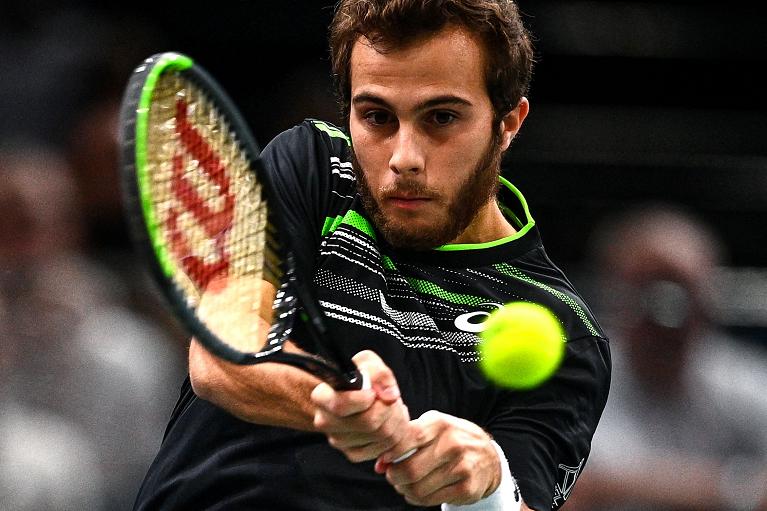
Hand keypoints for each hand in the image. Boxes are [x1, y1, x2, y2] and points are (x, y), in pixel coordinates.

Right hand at [311, 350, 412, 462]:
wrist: (355, 396)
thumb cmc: (360, 378)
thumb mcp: (368, 363)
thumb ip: (379, 373)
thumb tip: (389, 395)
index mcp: (322, 397)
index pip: (341, 405)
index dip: (365, 399)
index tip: (373, 392)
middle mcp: (326, 421)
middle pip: (369, 422)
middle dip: (390, 409)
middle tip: (393, 400)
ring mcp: (339, 441)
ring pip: (381, 437)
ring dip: (396, 422)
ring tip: (392, 410)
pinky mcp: (352, 454)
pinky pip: (383, 449)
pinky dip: (395, 437)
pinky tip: (390, 424)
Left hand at [378, 410, 501, 506]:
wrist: (488, 456)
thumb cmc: (450, 438)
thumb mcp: (432, 427)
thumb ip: (405, 439)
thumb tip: (379, 464)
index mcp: (440, 424)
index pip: (406, 439)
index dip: (390, 452)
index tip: (384, 459)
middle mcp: (453, 444)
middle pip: (409, 470)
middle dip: (394, 476)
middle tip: (392, 475)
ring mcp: (462, 467)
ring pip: (417, 489)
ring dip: (404, 489)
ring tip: (404, 484)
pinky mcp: (467, 488)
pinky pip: (430, 500)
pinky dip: (416, 499)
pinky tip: (418, 491)